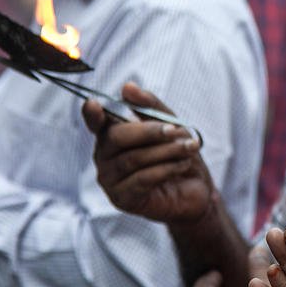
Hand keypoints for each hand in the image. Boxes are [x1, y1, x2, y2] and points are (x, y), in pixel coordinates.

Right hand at [81, 83, 214, 222]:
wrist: (194, 188)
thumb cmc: (177, 152)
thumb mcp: (169, 122)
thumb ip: (149, 105)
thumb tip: (127, 87)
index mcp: (111, 134)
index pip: (95, 122)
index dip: (91, 114)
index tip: (93, 104)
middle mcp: (104, 156)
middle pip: (117, 137)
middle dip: (149, 131)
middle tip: (175, 130)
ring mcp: (110, 179)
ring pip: (133, 158)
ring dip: (166, 151)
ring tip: (188, 147)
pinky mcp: (122, 199)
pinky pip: (142, 179)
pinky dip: (166, 169)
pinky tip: (183, 164)